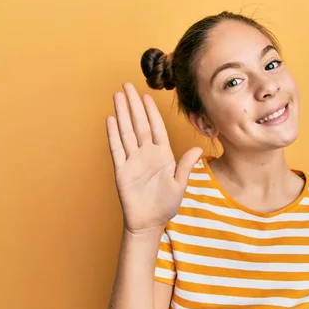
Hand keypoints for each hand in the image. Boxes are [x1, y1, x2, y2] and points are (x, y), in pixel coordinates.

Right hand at [106, 83, 201, 233]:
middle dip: (133, 105)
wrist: (149, 223)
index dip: (151, 111)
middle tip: (127, 85)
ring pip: (126, 131)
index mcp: (162, 155)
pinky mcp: (121, 170)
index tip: (146, 95)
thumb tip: (198, 149)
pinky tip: (111, 119)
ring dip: (122, 113)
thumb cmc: (165, 205)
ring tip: (117, 95)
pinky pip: (117, 148)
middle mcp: (146, 154)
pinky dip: (113, 134)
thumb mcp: (180, 185)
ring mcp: (133, 161)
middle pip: (139, 124)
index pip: (156, 128)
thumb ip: (186, 166)